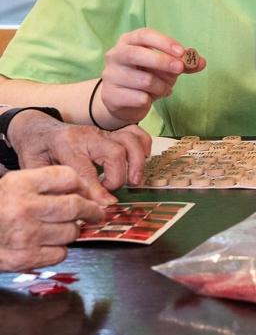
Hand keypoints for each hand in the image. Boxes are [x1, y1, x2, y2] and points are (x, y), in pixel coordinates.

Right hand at [0, 167, 105, 271]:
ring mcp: (24, 235)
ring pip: (72, 232)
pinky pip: (60, 253)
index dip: (82, 185)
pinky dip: (59, 249)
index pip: (69, 177)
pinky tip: (47, 243)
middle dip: (92, 210)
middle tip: (97, 213)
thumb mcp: (15, 184)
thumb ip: (47, 182)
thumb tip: (86, 190)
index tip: (88, 192)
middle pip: (76, 206)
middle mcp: (22, 208)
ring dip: (73, 231)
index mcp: (20, 184)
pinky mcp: (24, 259)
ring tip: (61, 228)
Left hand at [7, 111, 151, 202]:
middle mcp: (88, 135)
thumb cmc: (35, 150)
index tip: (105, 206)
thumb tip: (75, 203)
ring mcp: (102, 132)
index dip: (97, 190)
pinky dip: (143, 146)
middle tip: (112, 194)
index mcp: (65, 144)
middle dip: (118, 177)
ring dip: (136, 162)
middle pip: (114, 152)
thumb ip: (53, 183)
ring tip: (134, 181)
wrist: (37, 128)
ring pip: (130, 140)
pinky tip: (141, 161)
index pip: (86, 169)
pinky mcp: (112, 133)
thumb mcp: (33, 167)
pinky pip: (135, 133)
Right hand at [100, 29, 204, 123]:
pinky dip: (150, 99)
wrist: (125, 101)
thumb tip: (202, 62)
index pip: (144, 35)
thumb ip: (184, 63)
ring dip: (161, 86)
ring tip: (166, 89)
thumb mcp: (167, 66)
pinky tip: (150, 98)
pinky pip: (138, 97)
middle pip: (136, 54)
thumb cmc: (147, 75)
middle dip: (162, 61)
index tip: (182, 52)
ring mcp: (110, 75)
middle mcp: (115, 55)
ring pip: (142, 80)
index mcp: (129, 41)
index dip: (164, 42)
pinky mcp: (110, 95)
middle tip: (180, 69)